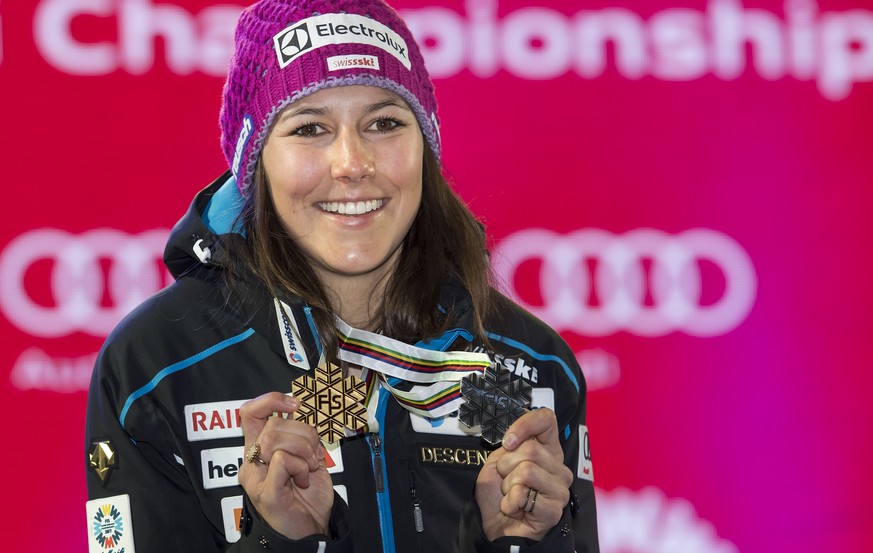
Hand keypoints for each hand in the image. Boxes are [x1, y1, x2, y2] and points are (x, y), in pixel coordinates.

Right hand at [237, 392, 333, 538]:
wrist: (311, 531)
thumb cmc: (308, 497)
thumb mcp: (307, 457)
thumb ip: (301, 435)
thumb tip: (305, 410)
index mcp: (258, 450)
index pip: (250, 412)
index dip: (272, 400)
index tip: (295, 405)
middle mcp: (251, 462)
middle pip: (273, 424)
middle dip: (305, 433)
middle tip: (314, 454)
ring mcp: (255, 478)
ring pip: (275, 437)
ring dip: (304, 450)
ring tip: (309, 468)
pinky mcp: (265, 492)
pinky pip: (282, 460)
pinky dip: (301, 466)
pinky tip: (304, 480)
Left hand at [475, 408, 572, 540]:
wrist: (497, 527)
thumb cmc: (498, 495)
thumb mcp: (498, 462)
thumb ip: (509, 446)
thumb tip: (515, 437)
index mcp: (547, 450)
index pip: (546, 420)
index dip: (525, 425)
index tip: (508, 441)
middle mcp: (558, 467)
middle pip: (531, 449)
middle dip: (506, 466)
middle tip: (506, 481)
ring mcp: (560, 489)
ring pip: (527, 470)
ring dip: (507, 486)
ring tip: (511, 495)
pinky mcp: (555, 510)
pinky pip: (523, 494)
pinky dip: (509, 502)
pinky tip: (515, 509)